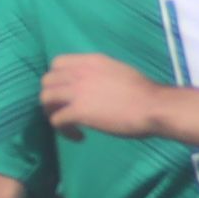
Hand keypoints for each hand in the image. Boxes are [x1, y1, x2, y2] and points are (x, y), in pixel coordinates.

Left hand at [39, 53, 160, 138]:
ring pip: (45, 98)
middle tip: (64, 111)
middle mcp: (80, 72)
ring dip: (52, 113)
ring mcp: (77, 91)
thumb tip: (96, 85)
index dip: (57, 79)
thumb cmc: (144, 93)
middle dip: (52, 97)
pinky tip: (79, 137)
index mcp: (91, 61)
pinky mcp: (78, 111)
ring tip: (68, 125)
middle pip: (47, 81)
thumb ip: (101, 75)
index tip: (67, 92)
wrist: (153, 106)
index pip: (57, 63)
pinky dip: (64, 130)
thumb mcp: (118, 72)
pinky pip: (56, 120)